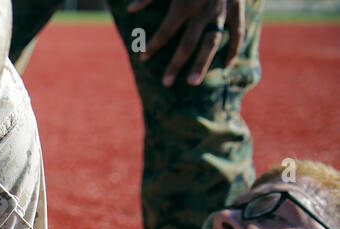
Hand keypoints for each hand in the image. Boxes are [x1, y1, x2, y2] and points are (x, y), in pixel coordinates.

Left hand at [129, 0, 244, 86]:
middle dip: (175, 64)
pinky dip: (234, 47)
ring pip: (212, 43)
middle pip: (188, 44)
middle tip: (166, 83)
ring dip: (203, 63)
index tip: (142, 58)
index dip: (152, 46)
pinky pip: (237, 31)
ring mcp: (222, 11)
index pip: (165, 32)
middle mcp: (203, 11)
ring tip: (192, 82)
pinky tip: (227, 63)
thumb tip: (130, 10)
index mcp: (184, 4)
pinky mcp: (237, 7)